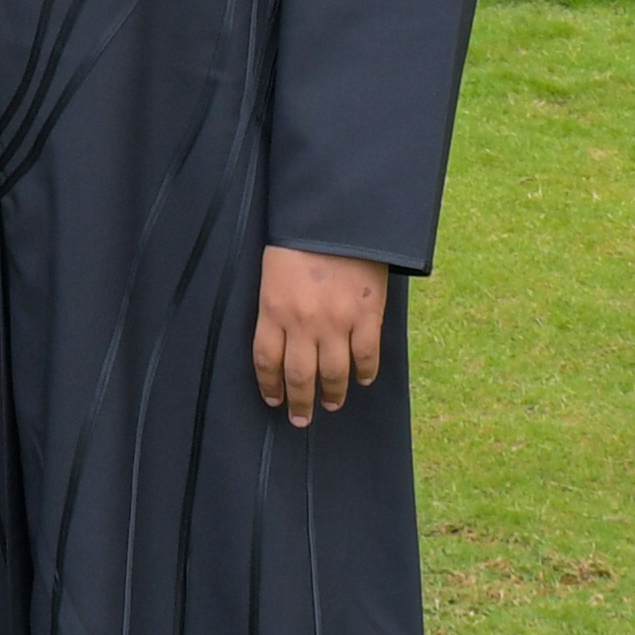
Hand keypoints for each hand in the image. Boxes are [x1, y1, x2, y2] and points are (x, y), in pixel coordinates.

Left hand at [254, 247, 389, 429]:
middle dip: (300, 403)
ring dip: (332, 394)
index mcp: (274, 309)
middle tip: (301, 419)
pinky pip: (366, 354)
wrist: (338, 215)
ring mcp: (337, 321)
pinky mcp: (367, 314)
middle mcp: (303, 322)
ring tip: (331, 404)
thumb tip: (282, 337)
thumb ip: (276, 307)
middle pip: (299, 376)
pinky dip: (365, 371)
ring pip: (333, 373)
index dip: (270, 385)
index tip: (274, 399)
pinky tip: (363, 379)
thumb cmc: (300, 238)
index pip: (267, 361)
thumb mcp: (274, 272)